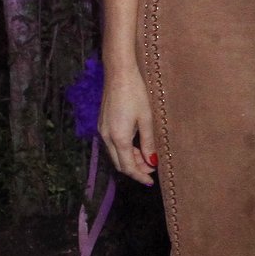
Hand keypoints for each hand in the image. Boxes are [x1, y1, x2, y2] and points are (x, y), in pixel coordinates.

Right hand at [98, 63, 158, 185]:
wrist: (119, 74)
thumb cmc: (135, 94)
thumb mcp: (146, 119)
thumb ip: (148, 142)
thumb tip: (152, 161)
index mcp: (119, 138)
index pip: (128, 167)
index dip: (139, 176)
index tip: (150, 181)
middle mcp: (106, 137)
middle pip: (120, 163)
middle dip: (135, 170)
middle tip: (151, 169)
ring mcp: (102, 131)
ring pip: (116, 154)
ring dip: (130, 159)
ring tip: (147, 157)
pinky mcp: (103, 124)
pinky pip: (112, 145)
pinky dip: (124, 150)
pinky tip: (136, 146)